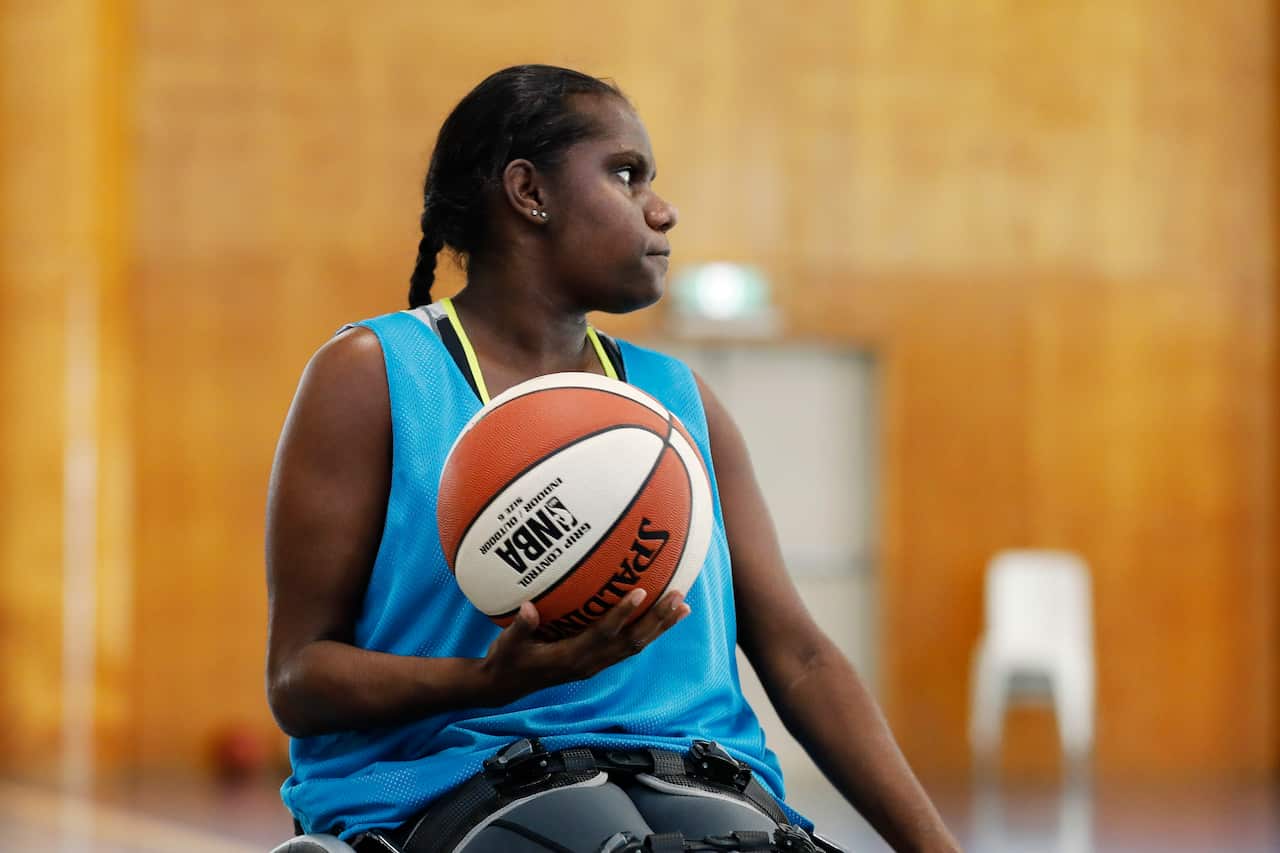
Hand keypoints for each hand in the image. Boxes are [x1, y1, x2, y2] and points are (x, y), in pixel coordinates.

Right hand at [480, 589, 690, 703]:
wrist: (505, 686)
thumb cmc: (506, 660)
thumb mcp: (508, 644)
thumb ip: (521, 627)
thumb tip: (528, 608)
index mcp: (571, 658)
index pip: (603, 634)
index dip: (622, 614)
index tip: (640, 592)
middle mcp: (590, 663)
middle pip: (632, 642)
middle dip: (656, 621)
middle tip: (679, 598)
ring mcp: (595, 665)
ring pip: (636, 646)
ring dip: (659, 627)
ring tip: (682, 607)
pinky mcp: (596, 662)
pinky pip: (628, 647)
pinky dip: (647, 632)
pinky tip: (659, 617)